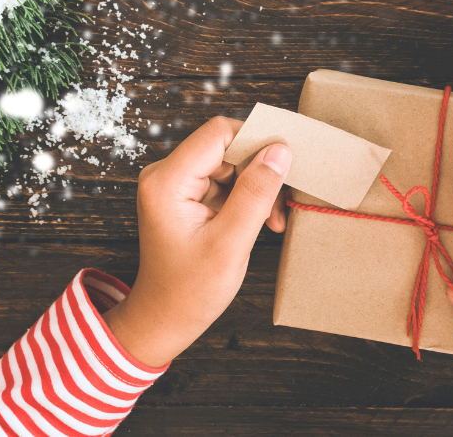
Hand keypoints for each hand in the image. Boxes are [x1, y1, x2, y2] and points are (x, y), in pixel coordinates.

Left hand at [102, 116, 291, 367]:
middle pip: (226, 148)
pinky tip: (262, 221)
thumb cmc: (190, 290)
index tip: (288, 160)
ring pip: (231, 164)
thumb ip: (256, 194)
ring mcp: (176, 185)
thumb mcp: (231, 243)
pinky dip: (247, 198)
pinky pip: (226, 182)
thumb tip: (279, 151)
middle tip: (282, 204)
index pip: (218, 134)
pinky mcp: (187, 196)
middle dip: (260, 171)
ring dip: (257, 188)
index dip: (256, 140)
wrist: (165, 318)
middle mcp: (166, 175)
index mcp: (167, 182)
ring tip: (273, 220)